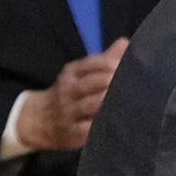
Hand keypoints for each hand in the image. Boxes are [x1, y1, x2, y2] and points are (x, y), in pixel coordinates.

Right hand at [10, 43, 125, 155]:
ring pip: (93, 104)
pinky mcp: (72, 132)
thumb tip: (126, 42)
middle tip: (137, 85)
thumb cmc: (69, 94)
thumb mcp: (80, 73)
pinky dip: (103, 124)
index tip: (133, 67)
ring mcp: (69, 111)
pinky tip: (118, 122)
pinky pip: (89, 128)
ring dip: (112, 102)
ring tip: (131, 102)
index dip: (114, 64)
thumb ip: (104, 59)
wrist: (38, 120)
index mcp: (72, 72)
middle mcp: (69, 89)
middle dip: (116, 82)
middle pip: (96, 82)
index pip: (94, 63)